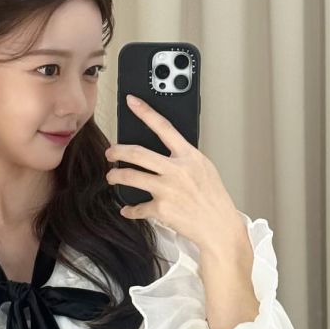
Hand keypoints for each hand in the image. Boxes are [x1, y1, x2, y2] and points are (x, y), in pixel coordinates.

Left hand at [104, 94, 245, 253]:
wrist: (219, 227)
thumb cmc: (214, 199)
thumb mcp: (204, 169)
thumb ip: (185, 159)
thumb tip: (166, 152)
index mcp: (189, 156)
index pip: (164, 127)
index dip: (145, 112)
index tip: (131, 101)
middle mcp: (177, 170)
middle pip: (138, 153)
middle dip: (118, 151)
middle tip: (110, 152)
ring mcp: (168, 189)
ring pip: (131, 176)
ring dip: (116, 177)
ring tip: (112, 177)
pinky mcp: (162, 208)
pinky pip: (137, 207)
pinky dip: (130, 210)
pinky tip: (127, 210)